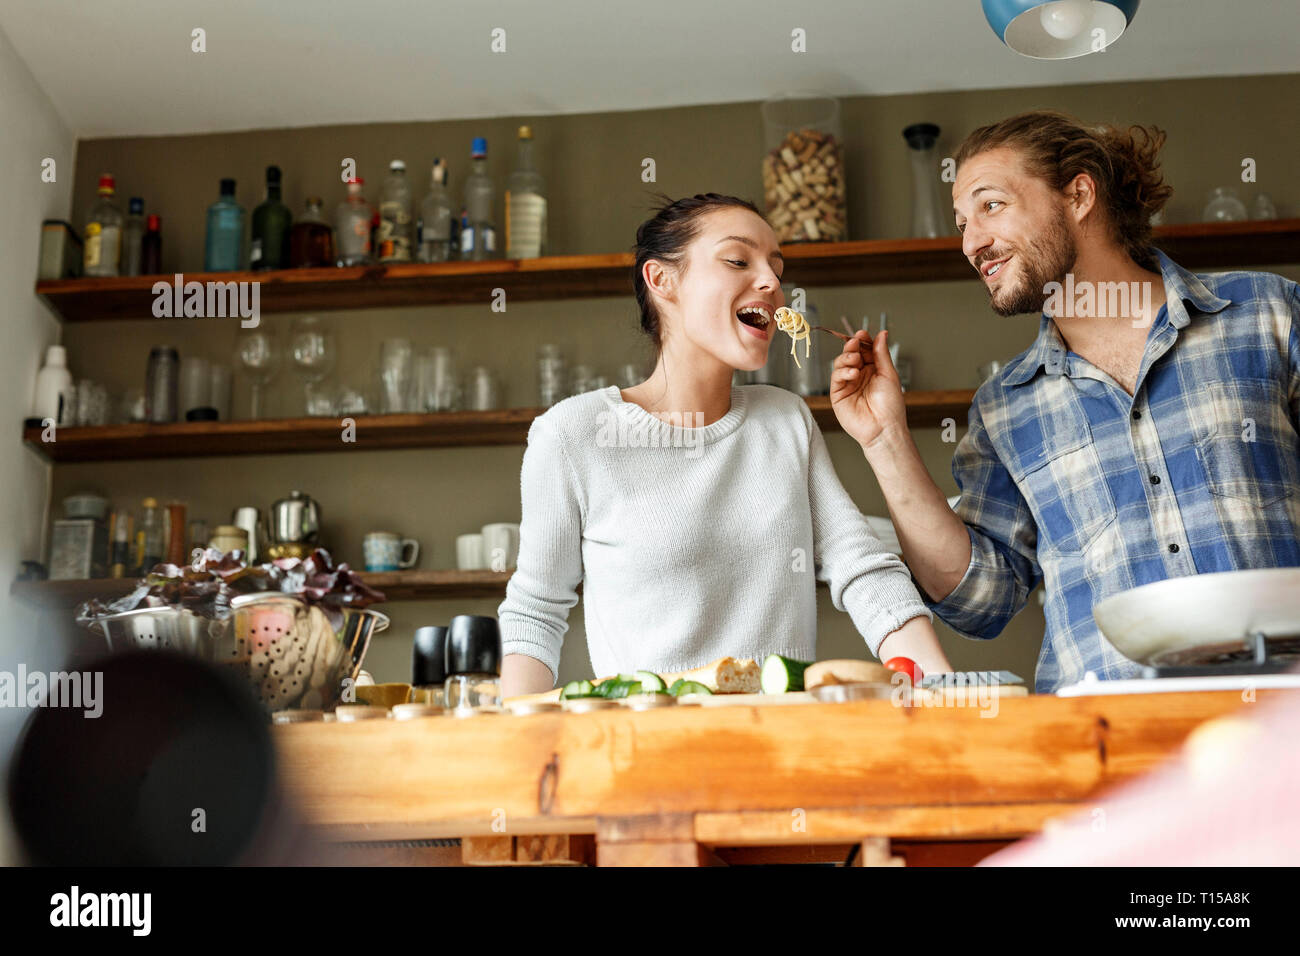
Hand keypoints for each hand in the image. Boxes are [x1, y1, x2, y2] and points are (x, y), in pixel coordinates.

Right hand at [830, 329, 907, 450]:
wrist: (884, 428)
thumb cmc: (890, 406)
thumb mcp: (889, 374)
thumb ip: (881, 353)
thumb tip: (881, 334)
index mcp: (873, 370)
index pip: (864, 350)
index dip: (862, 341)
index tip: (863, 334)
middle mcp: (859, 376)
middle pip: (850, 354)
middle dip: (852, 346)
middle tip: (855, 342)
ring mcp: (848, 384)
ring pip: (840, 363)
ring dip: (847, 357)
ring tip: (856, 361)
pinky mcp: (838, 394)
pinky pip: (836, 377)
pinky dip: (843, 371)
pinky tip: (853, 373)